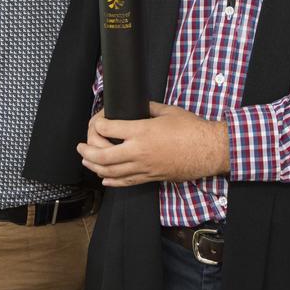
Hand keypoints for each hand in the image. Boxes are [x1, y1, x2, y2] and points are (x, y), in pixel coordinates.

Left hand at [77, 102, 229, 186]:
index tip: (98, 120)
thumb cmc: (191, 129)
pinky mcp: (151, 177)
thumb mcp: (168, 111)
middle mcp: (139, 151)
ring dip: (94, 166)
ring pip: (110, 172)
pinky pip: (126, 182)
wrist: (208, 150)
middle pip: (102, 155)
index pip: (109, 128)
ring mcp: (144, 167)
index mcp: (142, 131)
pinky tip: (104, 178)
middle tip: (80, 146)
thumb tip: (138, 106)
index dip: (98, 123)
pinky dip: (112, 181)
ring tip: (87, 160)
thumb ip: (148, 108)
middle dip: (87, 150)